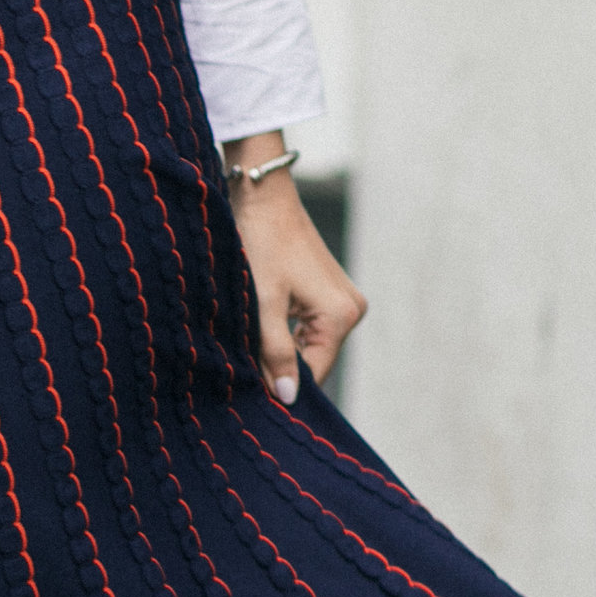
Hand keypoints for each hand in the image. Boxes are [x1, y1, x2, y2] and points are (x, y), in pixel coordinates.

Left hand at [222, 133, 363, 407]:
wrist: (264, 199)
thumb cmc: (261, 246)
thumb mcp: (263, 306)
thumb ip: (276, 353)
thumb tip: (287, 396)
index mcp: (341, 316)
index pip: (314, 373)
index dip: (283, 386)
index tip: (251, 394)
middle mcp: (351, 310)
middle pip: (314, 359)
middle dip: (280, 365)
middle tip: (243, 365)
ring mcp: (344, 300)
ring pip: (309, 344)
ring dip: (280, 349)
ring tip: (249, 341)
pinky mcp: (331, 291)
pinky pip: (309, 327)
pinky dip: (285, 333)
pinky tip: (261, 326)